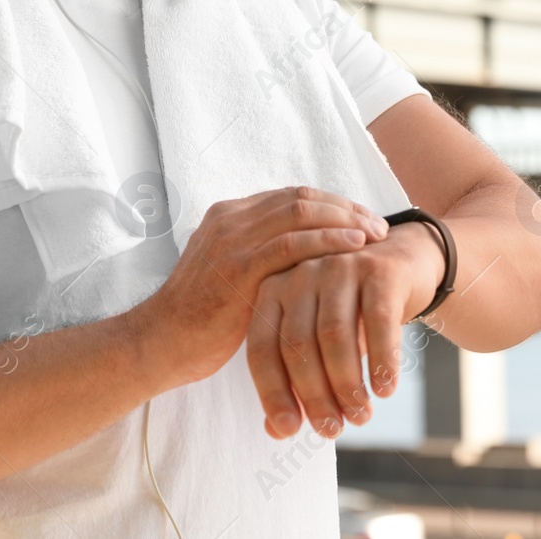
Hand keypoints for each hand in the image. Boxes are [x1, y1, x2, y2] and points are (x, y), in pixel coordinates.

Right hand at [131, 187, 388, 388]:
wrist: (161, 343)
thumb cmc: (201, 318)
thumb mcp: (232, 274)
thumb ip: (261, 256)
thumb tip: (305, 257)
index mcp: (229, 215)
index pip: (292, 196)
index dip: (332, 204)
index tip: (363, 219)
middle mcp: (230, 218)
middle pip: (301, 198)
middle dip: (346, 207)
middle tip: (379, 224)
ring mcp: (232, 240)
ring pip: (300, 212)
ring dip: (345, 220)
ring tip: (376, 234)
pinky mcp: (238, 267)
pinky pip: (292, 244)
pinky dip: (328, 240)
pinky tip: (355, 247)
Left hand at [245, 221, 446, 439]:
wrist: (405, 265)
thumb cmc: (353, 313)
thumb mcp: (320, 345)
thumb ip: (294, 381)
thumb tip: (277, 430)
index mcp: (274, 290)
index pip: (261, 347)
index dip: (272, 393)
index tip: (289, 430)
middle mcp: (301, 273)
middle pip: (298, 344)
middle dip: (314, 395)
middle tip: (332, 430)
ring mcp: (340, 266)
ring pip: (334, 335)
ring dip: (347, 385)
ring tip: (360, 416)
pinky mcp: (380, 269)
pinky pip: (378, 322)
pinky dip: (382, 361)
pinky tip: (385, 390)